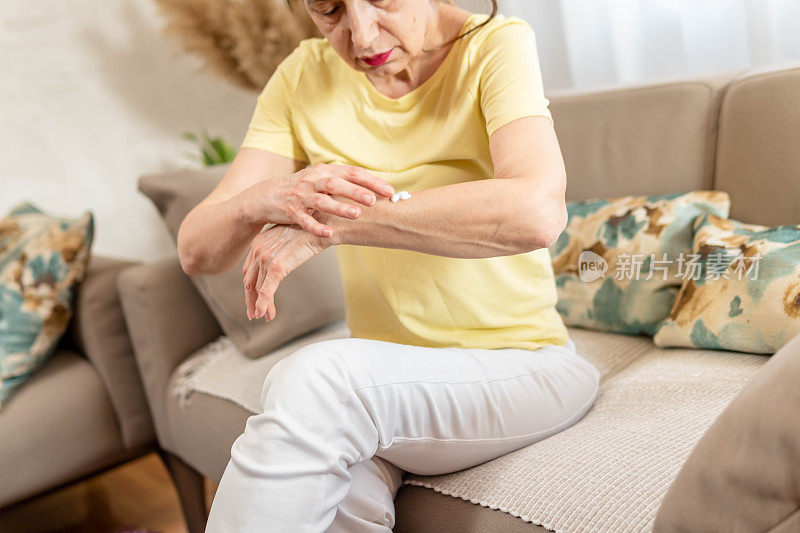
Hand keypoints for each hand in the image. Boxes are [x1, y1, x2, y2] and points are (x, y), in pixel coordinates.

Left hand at [242, 222, 331, 320]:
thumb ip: (280, 249)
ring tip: (264, 316)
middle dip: (251, 299)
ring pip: (257, 288)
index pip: (250, 270)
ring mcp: (266, 258)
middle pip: (249, 280)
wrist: (323, 225)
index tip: (254, 299)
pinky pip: (266, 290)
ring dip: (260, 305)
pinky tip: (265, 314)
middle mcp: (258, 249)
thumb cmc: (311, 230)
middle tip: (254, 313)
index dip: (251, 287)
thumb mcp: (289, 239)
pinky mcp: (276, 267)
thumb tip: (282, 260)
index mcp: (259, 242)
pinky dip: (264, 304)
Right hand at [244, 163, 394, 239]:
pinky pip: (304, 220)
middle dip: (357, 192)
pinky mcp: (290, 212)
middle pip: (337, 184)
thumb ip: (344, 182)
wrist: (265, 196)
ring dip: (339, 208)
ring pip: (322, 201)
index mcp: (325, 172)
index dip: (371, 181)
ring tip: (356, 215)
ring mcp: (301, 196)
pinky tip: (329, 234)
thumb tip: (374, 188)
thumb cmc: (302, 189)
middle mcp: (313, 181)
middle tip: (374, 200)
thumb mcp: (321, 180)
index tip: (390, 191)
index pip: (352, 172)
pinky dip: (316, 227)